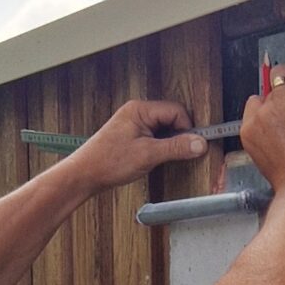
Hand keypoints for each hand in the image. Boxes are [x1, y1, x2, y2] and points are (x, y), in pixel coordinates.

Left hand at [74, 99, 207, 191]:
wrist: (85, 174)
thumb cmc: (108, 161)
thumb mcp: (147, 155)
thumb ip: (176, 148)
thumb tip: (199, 143)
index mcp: (140, 110)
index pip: (176, 111)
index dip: (187, 128)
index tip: (193, 145)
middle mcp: (137, 112)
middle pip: (171, 118)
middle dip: (179, 136)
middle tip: (180, 153)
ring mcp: (134, 124)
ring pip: (164, 129)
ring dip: (169, 143)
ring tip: (161, 158)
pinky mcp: (132, 136)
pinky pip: (155, 137)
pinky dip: (160, 147)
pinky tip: (154, 159)